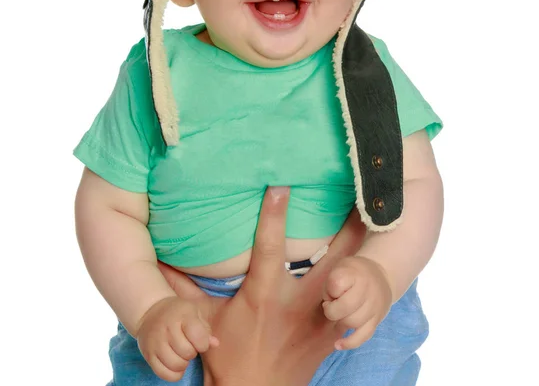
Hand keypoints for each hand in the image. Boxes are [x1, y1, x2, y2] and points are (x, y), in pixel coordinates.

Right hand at [136, 295, 218, 381]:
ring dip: (184, 363)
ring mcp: (156, 342)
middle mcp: (167, 328)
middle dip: (193, 352)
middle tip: (190, 345)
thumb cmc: (178, 313)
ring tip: (182, 354)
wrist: (151, 312)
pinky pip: (164, 374)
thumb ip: (205, 328)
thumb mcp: (194, 313)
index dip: (203, 343)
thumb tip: (215, 344)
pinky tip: (175, 363)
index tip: (201, 340)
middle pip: (187, 352)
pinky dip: (174, 373)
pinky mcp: (148, 355)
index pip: (198, 336)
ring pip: (176, 365)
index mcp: (183, 314)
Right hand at [158, 187, 366, 385]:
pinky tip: (373, 269)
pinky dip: (363, 287)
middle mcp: (297, 302)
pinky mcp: (332, 334)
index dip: (274, 213)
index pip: (269, 245)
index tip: (281, 185)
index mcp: (264, 293)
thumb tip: (162, 263)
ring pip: (350, 279)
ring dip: (361, 254)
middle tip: (358, 200)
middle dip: (346, 229)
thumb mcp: (203, 320)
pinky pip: (355, 306)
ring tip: (374, 223)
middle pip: (330, 258)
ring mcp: (319, 319)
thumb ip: (183, 290)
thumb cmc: (227, 355)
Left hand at [322, 256, 392, 350]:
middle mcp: (367, 289)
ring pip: (353, 322)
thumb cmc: (354, 272)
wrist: (381, 274)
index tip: (331, 289)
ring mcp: (374, 306)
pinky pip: (364, 336)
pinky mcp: (378, 320)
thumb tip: (330, 306)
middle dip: (332, 310)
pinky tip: (338, 344)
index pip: (336, 284)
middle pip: (345, 306)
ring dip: (340, 321)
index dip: (328, 290)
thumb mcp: (340, 268)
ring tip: (340, 314)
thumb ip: (331, 284)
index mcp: (354, 273)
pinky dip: (349, 343)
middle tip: (332, 304)